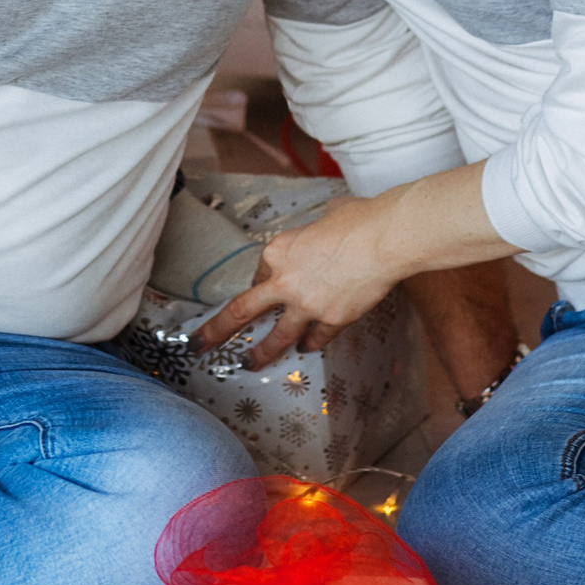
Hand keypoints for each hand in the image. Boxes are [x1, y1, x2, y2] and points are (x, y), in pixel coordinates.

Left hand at [194, 193, 403, 368]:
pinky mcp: (331, 319)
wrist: (385, 238)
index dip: (264, 280)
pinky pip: (316, 338)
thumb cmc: (358, 220)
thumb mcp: (323, 220)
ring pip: (277, 336)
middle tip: (200, 345)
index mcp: (277, 250)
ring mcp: (307, 304)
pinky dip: (311, 343)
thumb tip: (320, 238)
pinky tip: (306, 348)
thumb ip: (313, 237)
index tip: (266, 285)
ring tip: (251, 364)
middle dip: (217, 331)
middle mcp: (284, 280)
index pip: (260, 273)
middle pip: (241, 311)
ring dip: (262, 353)